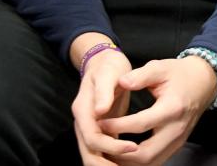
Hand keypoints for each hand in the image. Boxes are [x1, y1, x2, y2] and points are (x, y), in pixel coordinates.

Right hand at [71, 34, 137, 165]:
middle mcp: (83, 121)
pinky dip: (112, 157)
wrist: (104, 62)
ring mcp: (89, 126)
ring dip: (109, 164)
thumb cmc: (108, 66)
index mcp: (84, 110)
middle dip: (107, 164)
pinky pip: (102, 149)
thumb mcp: (108, 73)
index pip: (93, 137)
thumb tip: (100, 111)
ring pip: (94, 154)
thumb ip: (103, 91)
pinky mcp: (99, 128)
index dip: (111, 145)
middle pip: (89, 152)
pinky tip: (127, 162)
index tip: (133, 147)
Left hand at [97, 56, 216, 164]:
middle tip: (102, 143)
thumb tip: (121, 82)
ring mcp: (179, 139)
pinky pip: (156, 160)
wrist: (204, 81)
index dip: (117, 126)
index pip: (140, 124)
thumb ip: (140, 75)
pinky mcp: (177, 144)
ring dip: (127, 161)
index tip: (100, 123)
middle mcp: (177, 128)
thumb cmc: (180, 73)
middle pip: (145, 153)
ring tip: (108, 152)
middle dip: (119, 152)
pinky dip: (138, 161)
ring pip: (150, 162)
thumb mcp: (160, 67)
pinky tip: (124, 154)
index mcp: (172, 108)